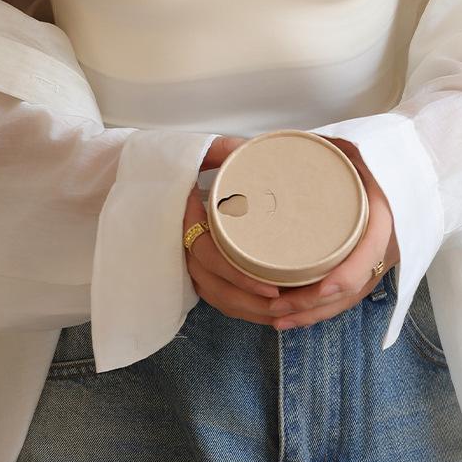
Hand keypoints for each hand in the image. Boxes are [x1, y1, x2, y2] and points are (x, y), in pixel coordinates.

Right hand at [183, 136, 282, 323]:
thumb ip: (223, 150)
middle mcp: (187, 246)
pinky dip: (244, 310)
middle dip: (251, 303)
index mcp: (187, 219)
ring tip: (285, 312)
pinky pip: (221, 299)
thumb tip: (241, 149)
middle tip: (287, 304)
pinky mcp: (205, 272)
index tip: (272, 285)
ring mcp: (194, 262)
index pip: (208, 256)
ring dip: (250, 312)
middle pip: (215, 287)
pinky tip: (271, 312)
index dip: (238, 275)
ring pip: (219, 298)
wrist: (174, 178)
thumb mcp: (212, 154)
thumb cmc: (200, 166)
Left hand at [264, 136, 399, 328]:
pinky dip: (325, 307)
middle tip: (275, 307)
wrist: (421, 162)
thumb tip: (256, 146)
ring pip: (350, 297)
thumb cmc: (385, 151)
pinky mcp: (372, 262)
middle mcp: (387, 242)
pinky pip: (351, 293)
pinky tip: (298, 314)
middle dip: (315, 305)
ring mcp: (382, 256)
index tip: (319, 289)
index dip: (345, 276)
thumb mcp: (360, 144)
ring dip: (315, 313)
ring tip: (277, 318)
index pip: (369, 254)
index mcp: (387, 213)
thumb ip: (322, 145)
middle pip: (353, 287)